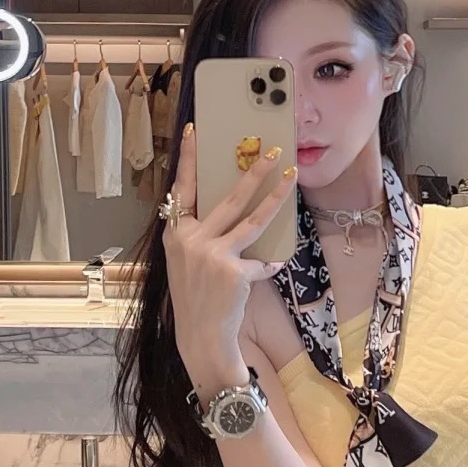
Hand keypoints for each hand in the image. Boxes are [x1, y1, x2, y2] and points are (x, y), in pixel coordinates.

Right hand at [162, 123, 295, 373]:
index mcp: (175, 234)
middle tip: (272, 152)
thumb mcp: (187, 261)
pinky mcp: (234, 271)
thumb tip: (230, 210)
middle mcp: (191, 240)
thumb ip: (200, 235)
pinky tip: (273, 266)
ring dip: (275, 198)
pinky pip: (261, 261)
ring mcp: (212, 255)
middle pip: (229, 198)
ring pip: (252, 220)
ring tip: (292, 178)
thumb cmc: (196, 297)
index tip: (193, 131)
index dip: (187, 159)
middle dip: (253, 172)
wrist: (200, 335)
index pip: (182, 189)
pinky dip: (268, 264)